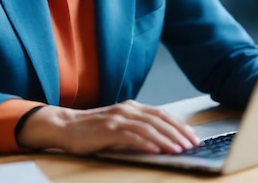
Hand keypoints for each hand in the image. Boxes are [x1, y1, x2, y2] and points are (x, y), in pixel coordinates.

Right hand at [16, 100, 200, 154]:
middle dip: (178, 132)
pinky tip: (156, 150)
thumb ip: (137, 128)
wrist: (65, 126)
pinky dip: (146, 143)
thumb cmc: (93, 129)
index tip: (193, 136)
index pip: (161, 113)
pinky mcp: (107, 130)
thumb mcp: (119, 125)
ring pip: (148, 127)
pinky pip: (131, 136)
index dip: (179, 124)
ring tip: (179, 149)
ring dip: (166, 139)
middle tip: (192, 144)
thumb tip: (161, 141)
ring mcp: (117, 118)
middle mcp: (127, 109)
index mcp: (131, 107)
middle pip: (158, 119)